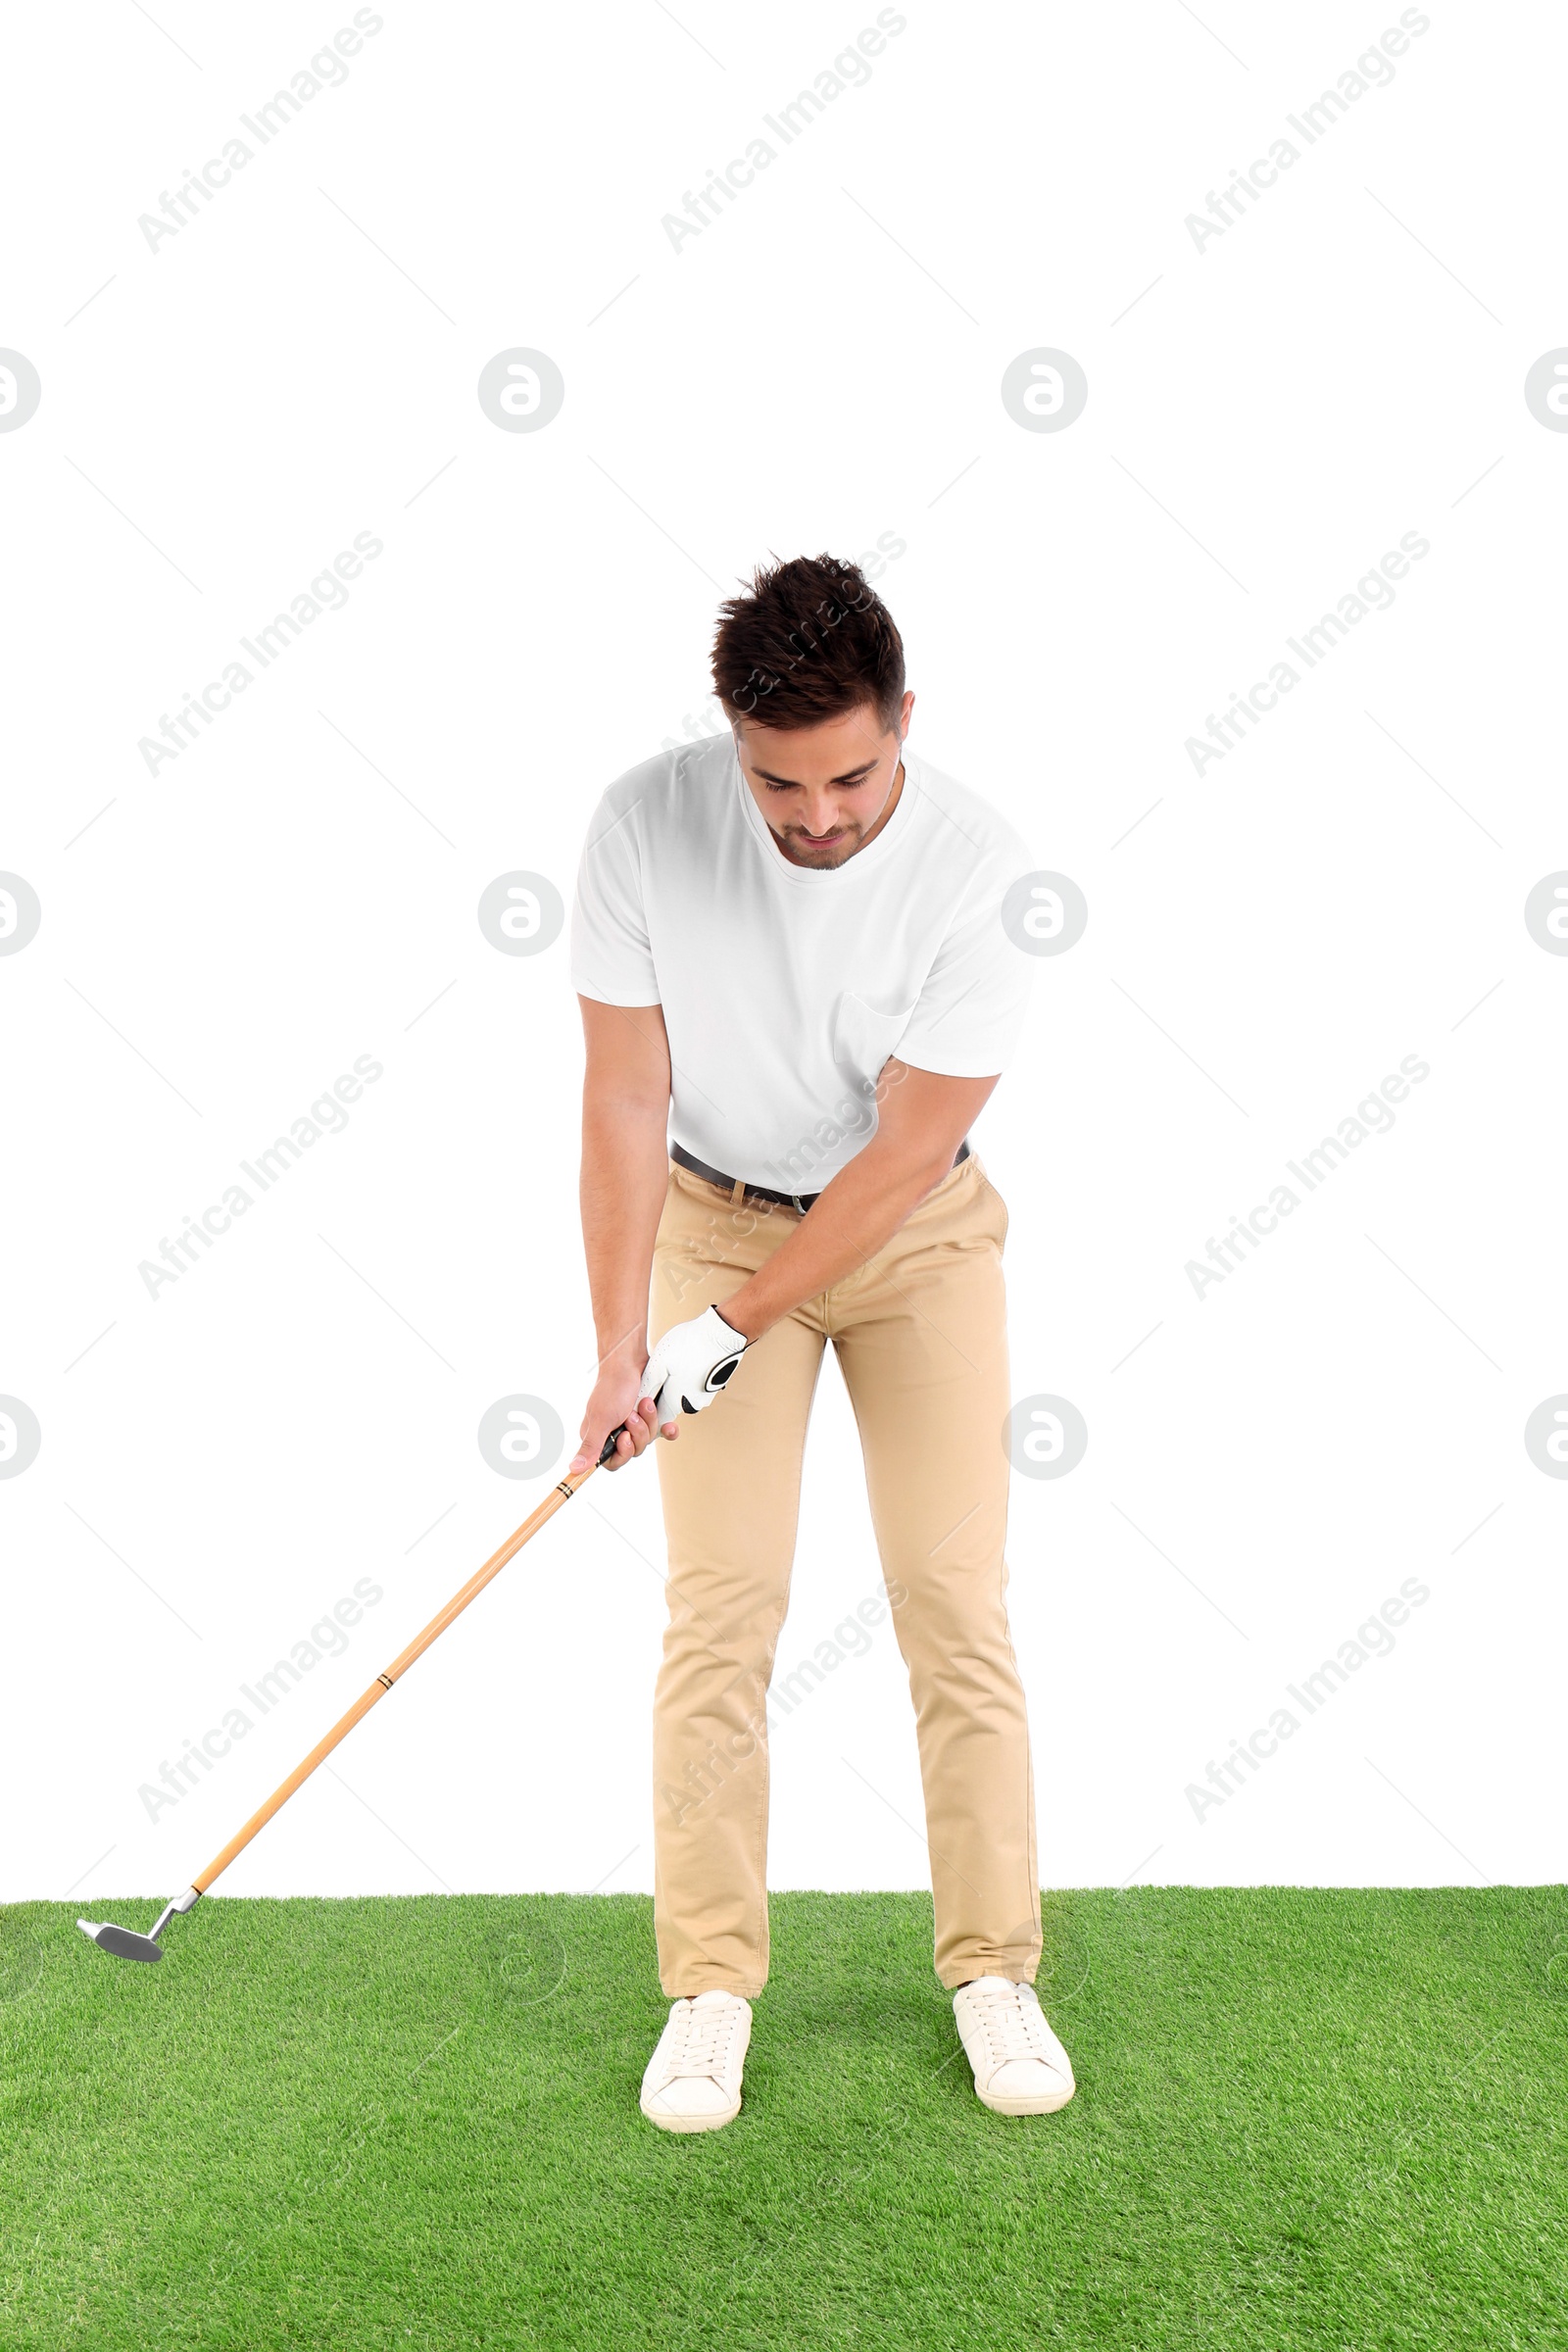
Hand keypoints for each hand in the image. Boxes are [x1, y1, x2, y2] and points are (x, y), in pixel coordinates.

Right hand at [567, 1347, 662, 1475]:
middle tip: (632, 1414)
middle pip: (634, 1450)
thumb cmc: (612, 1387)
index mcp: (600, 1436)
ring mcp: (635, 1423)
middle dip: (638, 1432)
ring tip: (644, 1403)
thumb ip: (590, 1447)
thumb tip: (574, 1469)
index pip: (613, 1461)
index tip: (625, 1437)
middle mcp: (617, 1431)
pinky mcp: (650, 1416)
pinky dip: (667, 1428)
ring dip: (649, 1421)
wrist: (630, 1361)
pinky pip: (663, 1432)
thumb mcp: (601, 1420)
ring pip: (649, 1439)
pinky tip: (668, 1424)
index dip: (623, 1453)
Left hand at [638, 1305, 749, 1424]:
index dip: (647, 1410)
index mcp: (677, 1403)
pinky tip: (684, 1360)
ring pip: (682, 1395)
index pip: (657, 1418)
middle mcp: (693, 1405)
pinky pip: (694, 1387)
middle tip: (656, 1372)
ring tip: (671, 1363)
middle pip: (669, 1406)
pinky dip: (686, 1378)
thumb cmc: (689, 1345)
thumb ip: (647, 1386)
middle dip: (660, 1394)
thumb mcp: (659, 1362)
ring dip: (673, 1384)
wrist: (723, 1333)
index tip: (644, 1394)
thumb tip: (636, 1402)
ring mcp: (705, 1395)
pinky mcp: (712, 1385)